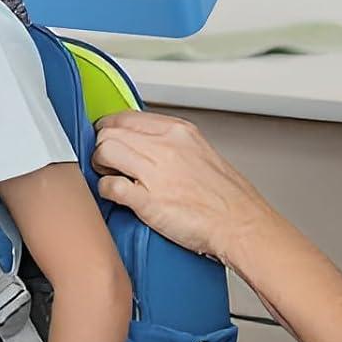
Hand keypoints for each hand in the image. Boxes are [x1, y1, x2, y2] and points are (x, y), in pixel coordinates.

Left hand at [91, 112, 274, 263]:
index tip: (107, 137)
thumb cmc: (226, 197)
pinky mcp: (149, 201)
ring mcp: (156, 172)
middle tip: (105, 160)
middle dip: (101, 146)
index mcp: (178, 131)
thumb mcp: (200, 151)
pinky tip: (115, 196)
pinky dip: (105, 191)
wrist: (241, 225)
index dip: (109, 128)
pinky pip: (111, 187)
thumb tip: (143, 143)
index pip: (125, 116)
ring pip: (105, 151)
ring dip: (99, 165)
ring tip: (108, 176)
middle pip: (110, 132)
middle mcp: (166, 146)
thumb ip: (171, 143)